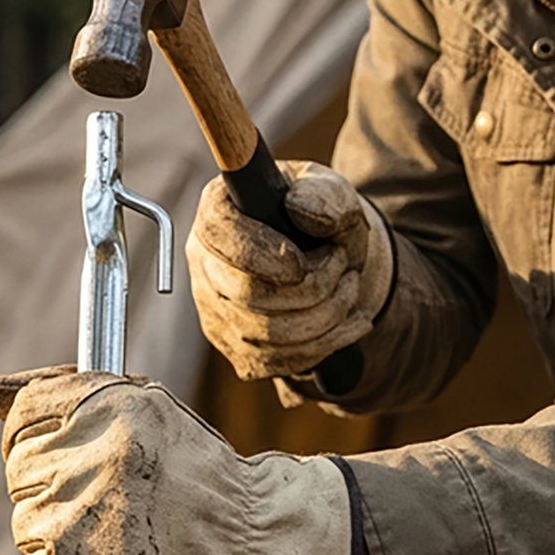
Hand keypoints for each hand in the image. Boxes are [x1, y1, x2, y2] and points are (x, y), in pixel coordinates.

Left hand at [0, 366, 354, 554]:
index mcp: (109, 406)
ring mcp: (84, 518)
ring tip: (117, 535)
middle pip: (21, 472)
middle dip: (53, 488)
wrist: (252, 542)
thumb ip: (64, 391)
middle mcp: (94, 456)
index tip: (61, 455)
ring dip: (61, 537)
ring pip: (27, 527)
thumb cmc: (196, 471)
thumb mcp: (142, 407)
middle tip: (107, 502)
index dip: (34, 438)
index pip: (24, 415)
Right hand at [186, 160, 393, 381]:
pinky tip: (350, 321)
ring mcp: (214, 308)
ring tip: (350, 288)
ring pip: (265, 335)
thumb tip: (300, 209)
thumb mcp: (334, 194)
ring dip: (325, 316)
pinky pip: (275, 361)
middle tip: (346, 268)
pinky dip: (324, 345)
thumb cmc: (323, 218)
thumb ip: (325, 194)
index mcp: (218, 208)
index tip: (302, 264)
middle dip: (312, 288)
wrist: (331, 259)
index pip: (219, 234)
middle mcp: (204, 260)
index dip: (260, 253)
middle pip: (245, 294)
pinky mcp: (233, 346)